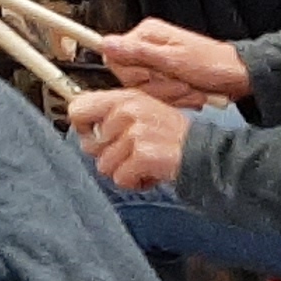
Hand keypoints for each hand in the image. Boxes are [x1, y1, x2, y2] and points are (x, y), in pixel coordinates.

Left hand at [69, 86, 190, 189]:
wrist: (203, 152)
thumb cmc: (172, 136)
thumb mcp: (142, 113)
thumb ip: (112, 117)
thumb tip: (84, 132)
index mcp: (124, 98)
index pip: (77, 108)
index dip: (83, 128)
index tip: (96, 137)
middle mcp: (127, 111)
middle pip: (90, 146)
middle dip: (108, 157)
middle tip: (131, 154)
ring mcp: (135, 132)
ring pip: (104, 166)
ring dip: (124, 171)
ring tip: (144, 163)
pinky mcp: (143, 154)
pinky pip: (120, 178)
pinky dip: (135, 182)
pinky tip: (150, 173)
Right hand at [100, 19, 250, 106]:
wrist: (239, 78)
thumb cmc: (213, 65)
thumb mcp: (174, 59)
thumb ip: (138, 52)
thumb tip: (106, 43)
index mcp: (146, 35)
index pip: (116, 58)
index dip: (134, 73)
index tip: (153, 75)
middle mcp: (148, 47)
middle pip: (130, 77)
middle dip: (157, 86)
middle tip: (179, 83)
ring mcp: (157, 63)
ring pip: (145, 90)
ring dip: (170, 95)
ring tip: (189, 89)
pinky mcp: (166, 78)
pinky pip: (158, 96)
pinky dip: (176, 99)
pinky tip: (190, 94)